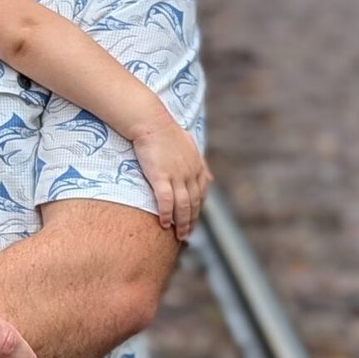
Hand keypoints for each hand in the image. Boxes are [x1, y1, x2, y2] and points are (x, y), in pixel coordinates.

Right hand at [129, 117, 212, 239]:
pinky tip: (165, 223)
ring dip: (182, 223)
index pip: (201, 194)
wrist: (151, 122)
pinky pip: (166, 201)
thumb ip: (198, 160)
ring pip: (183, 206)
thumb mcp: (189, 144)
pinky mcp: (161, 176)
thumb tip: (208, 174)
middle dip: (192, 221)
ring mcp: (177, 175)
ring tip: (179, 235)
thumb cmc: (165, 130)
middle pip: (194, 203)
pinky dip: (167, 214)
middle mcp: (190, 173)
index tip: (194, 221)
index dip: (198, 210)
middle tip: (187, 235)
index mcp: (197, 166)